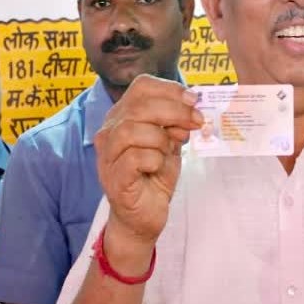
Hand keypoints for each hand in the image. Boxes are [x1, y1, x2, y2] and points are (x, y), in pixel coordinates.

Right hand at [94, 75, 201, 254]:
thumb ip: (175, 123)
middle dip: (174, 111)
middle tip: (195, 122)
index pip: (141, 87)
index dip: (169, 89)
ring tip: (171, 149)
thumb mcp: (170, 143)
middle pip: (138, 106)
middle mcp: (109, 132)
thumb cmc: (154, 176)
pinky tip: (157, 167)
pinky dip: (154, 159)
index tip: (193, 100)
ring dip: (161, 138)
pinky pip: (135, 158)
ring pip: (132, 130)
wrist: (143, 216)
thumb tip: (190, 106)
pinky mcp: (114, 178)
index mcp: (122, 117)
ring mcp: (108, 156)